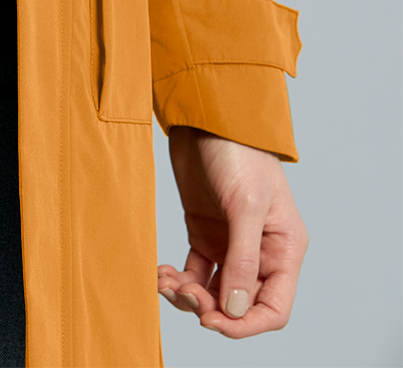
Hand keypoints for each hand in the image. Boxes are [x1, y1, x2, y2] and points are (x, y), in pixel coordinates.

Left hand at [157, 125, 307, 337]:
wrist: (207, 120)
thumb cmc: (239, 154)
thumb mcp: (246, 206)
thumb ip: (242, 258)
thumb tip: (234, 308)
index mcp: (283, 250)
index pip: (273, 308)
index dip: (244, 323)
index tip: (212, 320)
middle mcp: (260, 253)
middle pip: (238, 305)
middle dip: (209, 308)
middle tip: (182, 292)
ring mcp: (229, 245)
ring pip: (212, 292)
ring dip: (188, 296)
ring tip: (166, 282)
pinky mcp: (203, 233)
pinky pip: (193, 272)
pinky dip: (177, 279)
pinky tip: (161, 273)